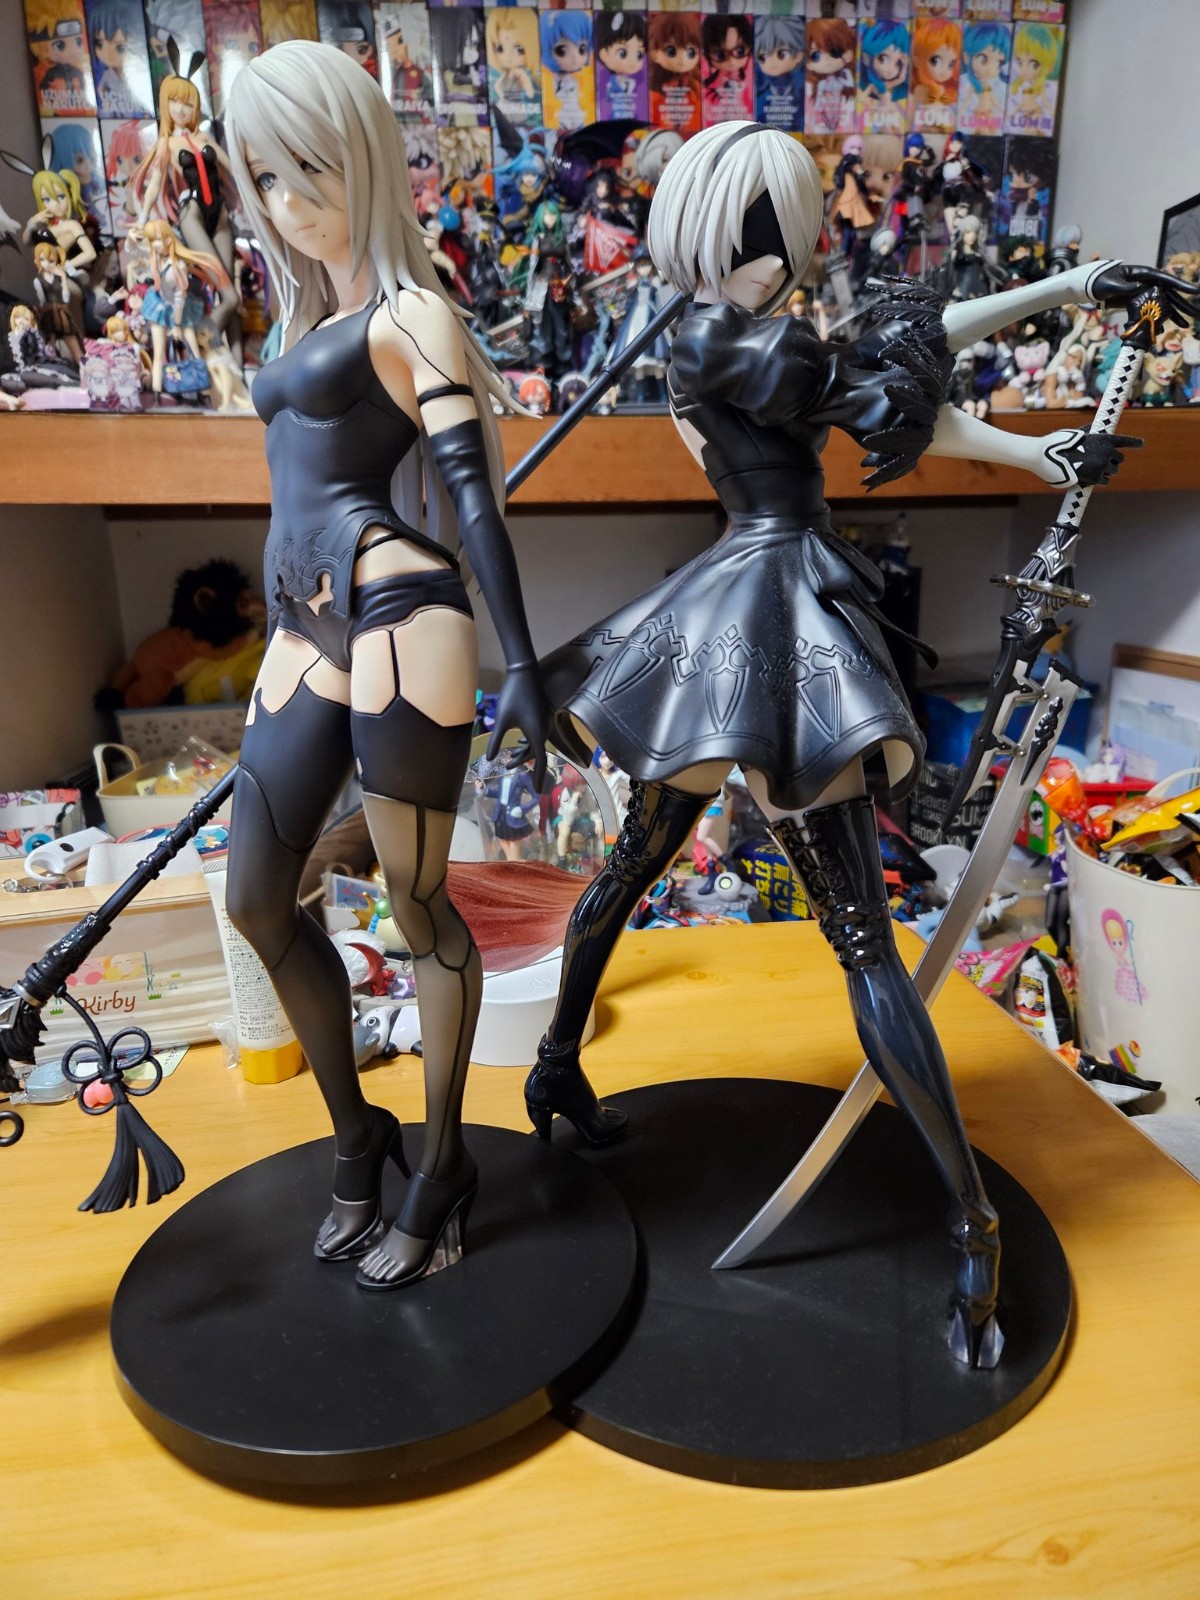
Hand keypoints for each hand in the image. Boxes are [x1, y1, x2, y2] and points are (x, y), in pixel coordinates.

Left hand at [488, 664, 551, 786]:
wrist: (524, 672)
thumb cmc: (512, 695)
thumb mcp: (501, 720)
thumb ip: (496, 741)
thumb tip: (489, 759)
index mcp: (536, 733)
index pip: (540, 760)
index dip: (537, 776)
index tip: (537, 790)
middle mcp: (544, 729)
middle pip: (536, 753)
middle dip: (523, 762)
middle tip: (507, 767)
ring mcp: (545, 722)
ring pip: (536, 744)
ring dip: (523, 752)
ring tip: (508, 759)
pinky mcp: (542, 716)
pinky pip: (537, 735)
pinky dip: (527, 742)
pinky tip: (517, 742)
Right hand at [1043, 428, 1141, 487]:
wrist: (1049, 457)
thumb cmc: (1059, 444)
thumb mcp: (1077, 433)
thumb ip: (1089, 433)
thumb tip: (1093, 429)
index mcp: (1104, 439)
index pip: (1126, 441)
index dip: (1135, 443)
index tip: (1142, 444)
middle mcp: (1108, 452)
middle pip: (1120, 459)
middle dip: (1112, 460)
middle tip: (1100, 462)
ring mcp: (1103, 466)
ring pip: (1113, 471)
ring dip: (1106, 471)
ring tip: (1092, 469)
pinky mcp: (1097, 478)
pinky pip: (1106, 480)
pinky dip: (1100, 480)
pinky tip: (1090, 477)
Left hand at [1088, 262, 1199, 328]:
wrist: (1091, 287)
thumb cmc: (1100, 281)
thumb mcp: (1111, 284)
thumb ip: (1124, 288)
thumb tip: (1138, 289)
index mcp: (1143, 274)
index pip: (1165, 279)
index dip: (1180, 285)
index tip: (1195, 291)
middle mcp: (1147, 283)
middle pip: (1168, 294)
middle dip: (1182, 305)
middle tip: (1195, 314)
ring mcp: (1143, 293)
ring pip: (1162, 304)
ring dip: (1173, 315)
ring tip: (1185, 325)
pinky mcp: (1138, 303)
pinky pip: (1150, 312)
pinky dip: (1157, 321)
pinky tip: (1164, 330)